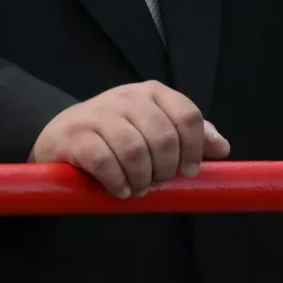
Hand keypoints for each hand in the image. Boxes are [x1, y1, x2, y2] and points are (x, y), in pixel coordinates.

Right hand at [29, 81, 229, 198]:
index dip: (194, 149)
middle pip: (163, 137)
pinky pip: (105, 162)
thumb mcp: (153, 128)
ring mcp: (98, 113)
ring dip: (141, 179)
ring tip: (137, 188)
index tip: (189, 172)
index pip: (187, 116)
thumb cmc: (115, 135)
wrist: (60, 134)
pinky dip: (117, 182)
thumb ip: (187, 135)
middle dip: (165, 169)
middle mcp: (125, 96)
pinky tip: (119, 189)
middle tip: (156, 182)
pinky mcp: (76, 134)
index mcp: (151, 92)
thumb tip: (222, 147)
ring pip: (134, 150)